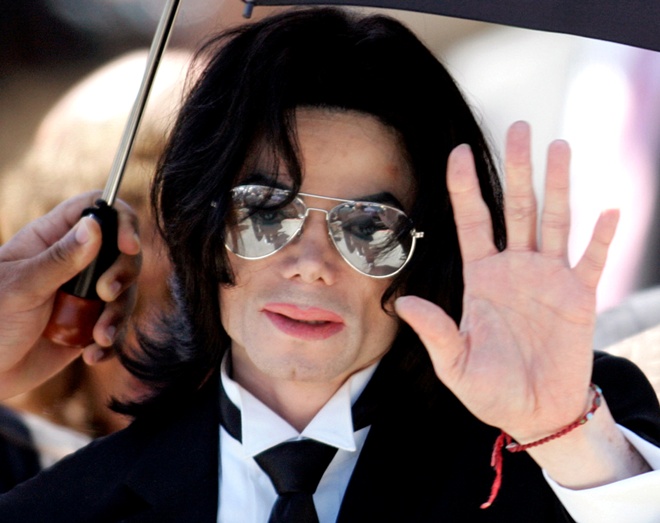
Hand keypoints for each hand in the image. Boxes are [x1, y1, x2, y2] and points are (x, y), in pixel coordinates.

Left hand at [0, 191, 140, 399]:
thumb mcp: (22, 286)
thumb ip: (61, 258)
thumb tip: (95, 225)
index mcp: (52, 239)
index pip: (97, 209)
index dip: (121, 220)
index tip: (129, 246)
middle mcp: (74, 263)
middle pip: (122, 252)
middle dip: (123, 275)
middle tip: (106, 294)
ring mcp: (84, 295)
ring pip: (125, 292)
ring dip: (118, 315)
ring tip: (99, 337)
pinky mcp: (90, 325)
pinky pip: (117, 327)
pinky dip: (112, 342)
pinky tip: (92, 355)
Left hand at [395, 121, 618, 441]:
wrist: (534, 413)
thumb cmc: (490, 390)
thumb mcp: (454, 363)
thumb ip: (435, 331)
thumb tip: (404, 303)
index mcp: (481, 278)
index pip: (472, 222)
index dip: (465, 187)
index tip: (459, 151)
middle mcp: (515, 269)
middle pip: (516, 208)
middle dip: (517, 169)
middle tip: (518, 127)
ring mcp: (549, 279)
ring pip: (554, 222)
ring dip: (558, 186)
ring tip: (559, 146)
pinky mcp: (580, 298)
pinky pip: (593, 262)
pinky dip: (602, 239)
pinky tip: (609, 210)